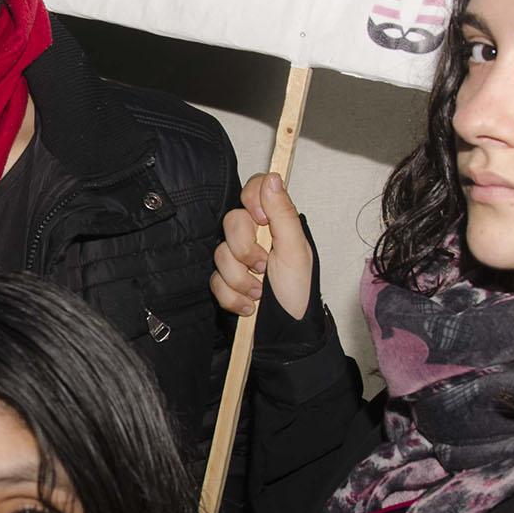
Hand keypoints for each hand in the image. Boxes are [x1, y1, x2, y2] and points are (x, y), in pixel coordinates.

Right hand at [210, 172, 312, 318]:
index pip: (255, 189)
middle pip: (232, 222)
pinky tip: (249, 305)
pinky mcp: (225, 281)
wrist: (287, 335)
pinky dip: (232, 296)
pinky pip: (214, 280)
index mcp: (276, 224)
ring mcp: (238, 259)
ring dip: (241, 279)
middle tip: (265, 267)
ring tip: (259, 292)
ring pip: (220, 254)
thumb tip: (273, 177)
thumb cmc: (299, 295)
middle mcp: (256, 237)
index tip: (261, 220)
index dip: (252, 200)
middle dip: (246, 250)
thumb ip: (283, 214)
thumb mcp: (297, 252)